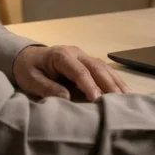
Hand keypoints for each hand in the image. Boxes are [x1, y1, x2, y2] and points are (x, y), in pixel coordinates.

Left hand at [12, 45, 130, 101]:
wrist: (26, 56)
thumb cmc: (28, 69)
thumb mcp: (31, 79)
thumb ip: (47, 87)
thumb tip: (66, 97)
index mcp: (61, 56)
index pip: (79, 71)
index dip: (90, 85)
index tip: (97, 99)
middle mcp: (76, 53)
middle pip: (97, 68)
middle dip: (109, 84)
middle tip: (118, 101)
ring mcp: (84, 56)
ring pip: (104, 68)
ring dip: (116, 82)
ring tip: (128, 98)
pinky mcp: (88, 62)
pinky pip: (105, 70)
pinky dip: (115, 80)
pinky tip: (125, 91)